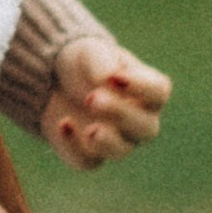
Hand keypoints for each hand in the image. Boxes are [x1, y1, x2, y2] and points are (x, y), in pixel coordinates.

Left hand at [40, 35, 169, 168]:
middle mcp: (138, 120)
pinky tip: (63, 124)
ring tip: (91, 130)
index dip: (141, 87)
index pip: (158, 93)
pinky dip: (74, 147)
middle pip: (145, 127)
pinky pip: (87, 161)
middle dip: (120, 114)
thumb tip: (105, 79)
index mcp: (147, 91)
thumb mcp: (90, 51)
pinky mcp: (88, 154)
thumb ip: (101, 61)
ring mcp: (115, 140)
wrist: (52, 79)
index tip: (116, 76)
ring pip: (121, 150)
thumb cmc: (84, 62)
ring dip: (107, 142)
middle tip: (92, 98)